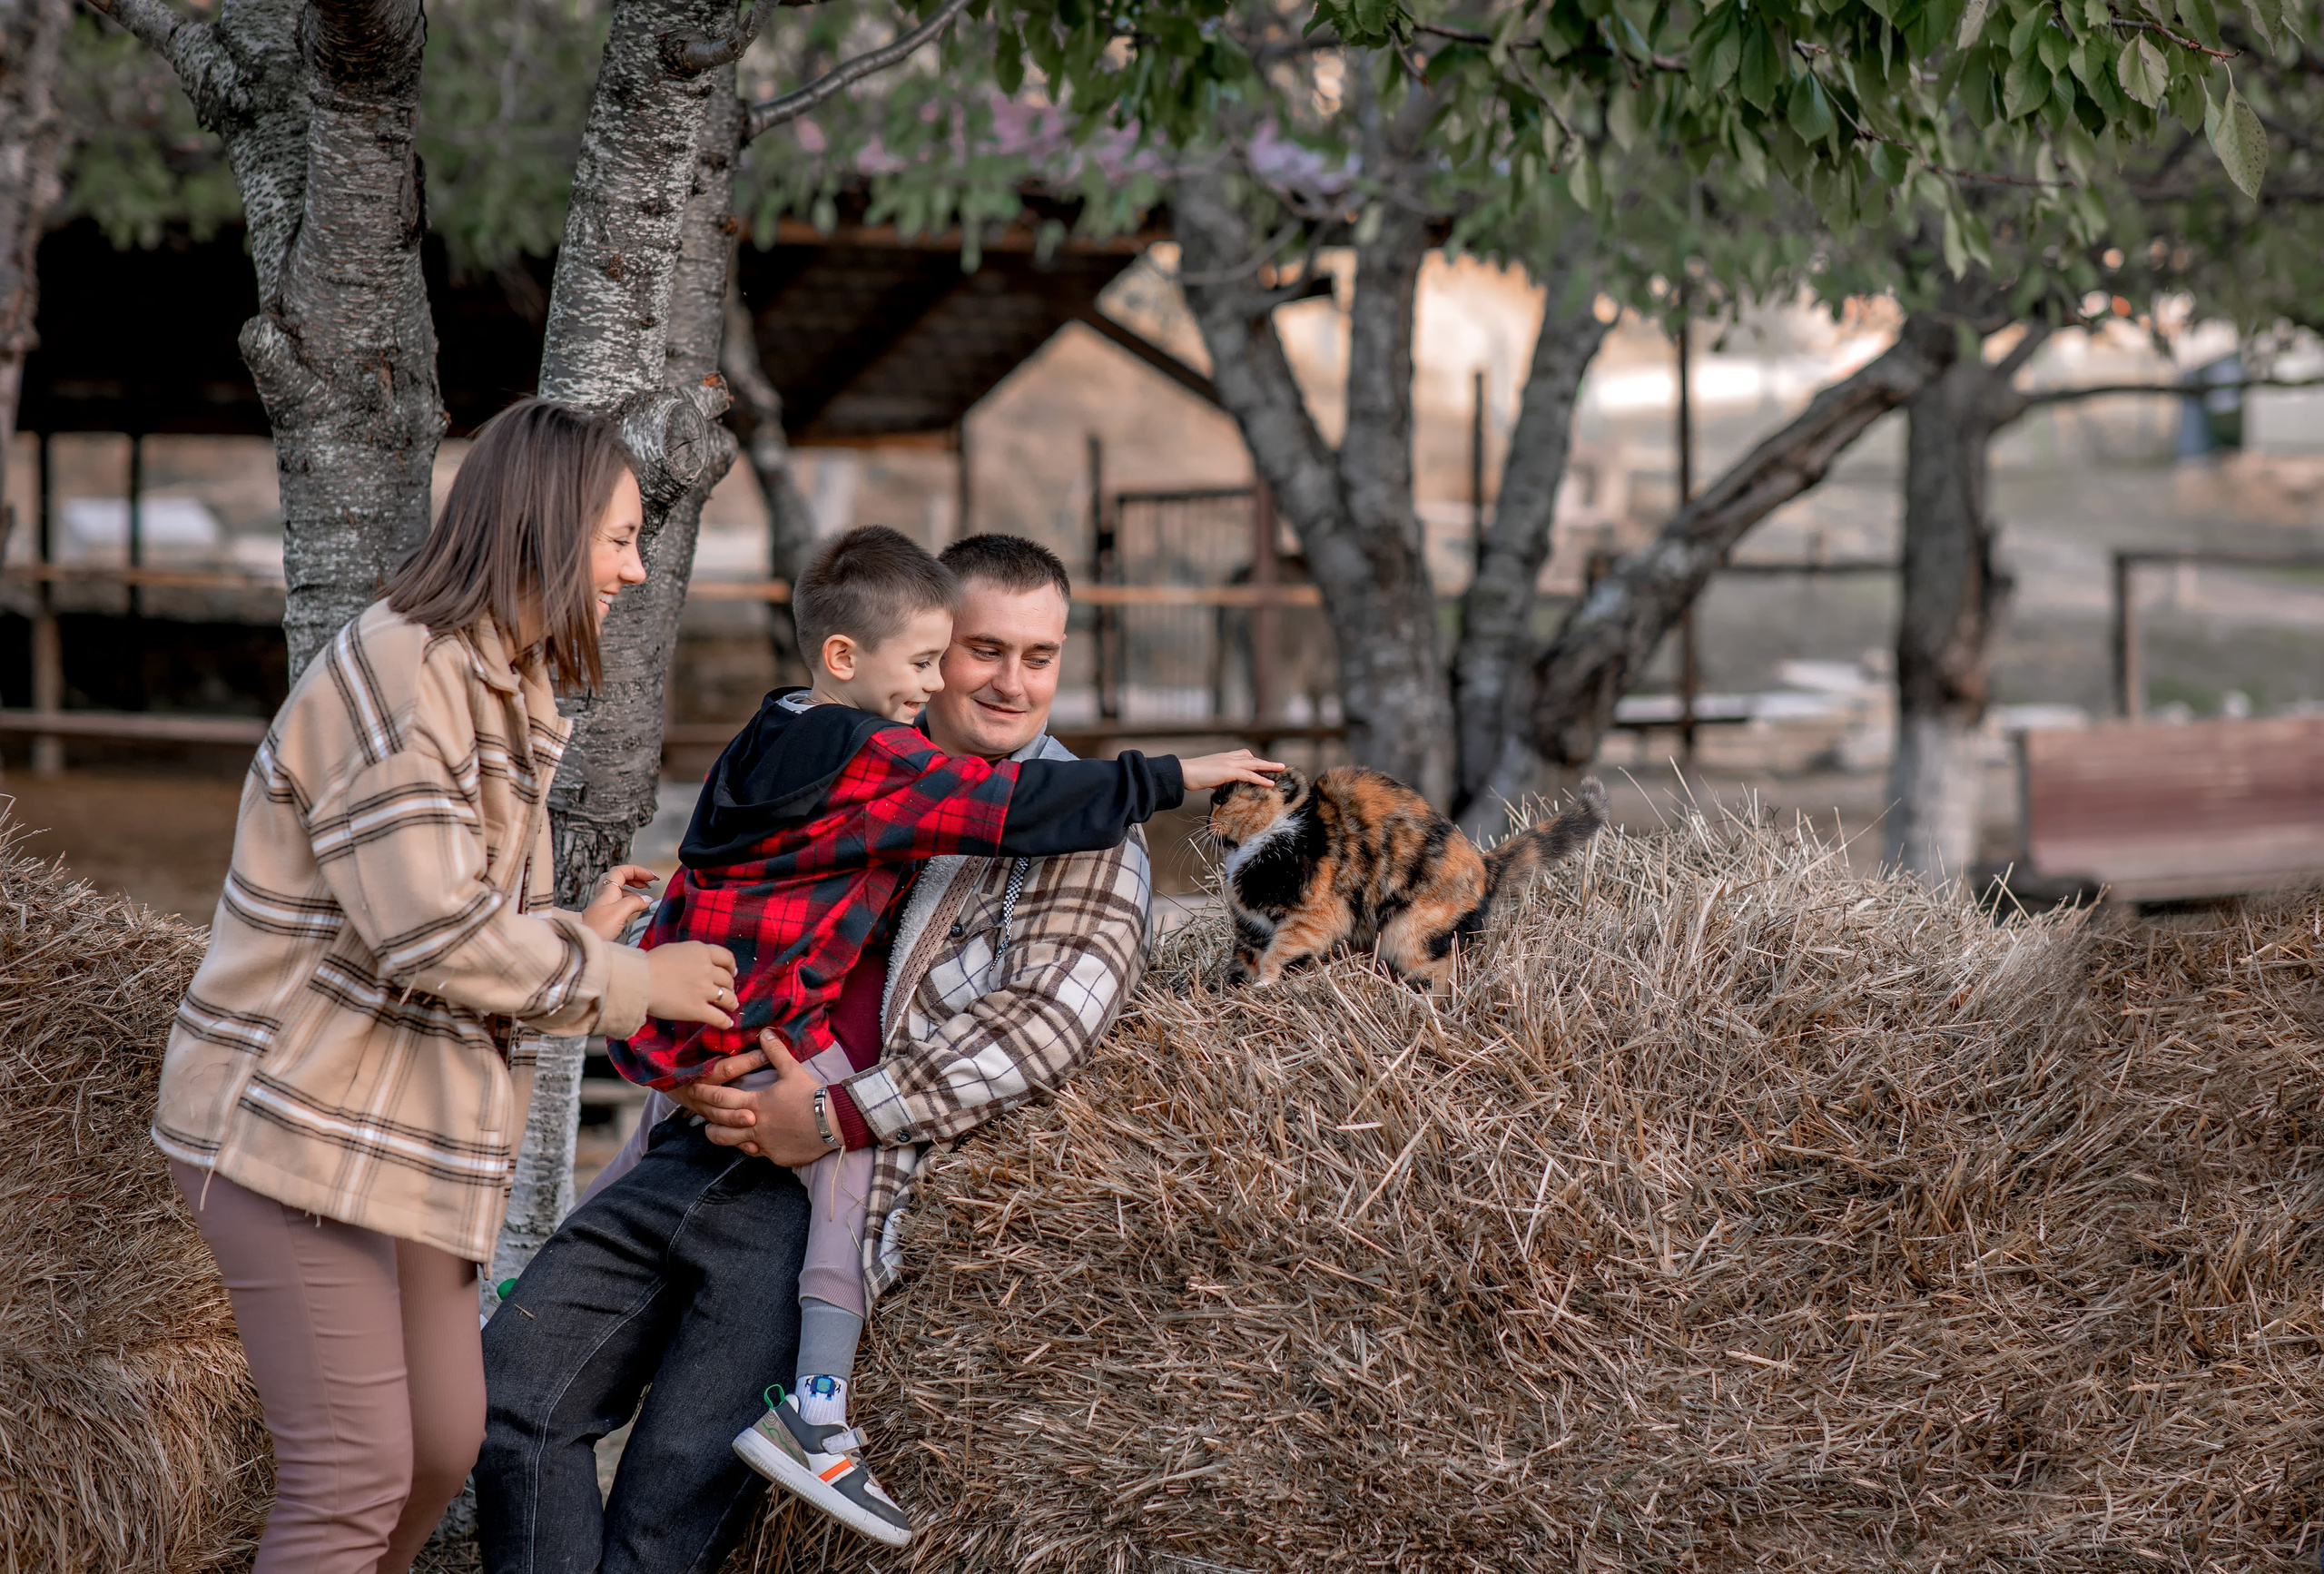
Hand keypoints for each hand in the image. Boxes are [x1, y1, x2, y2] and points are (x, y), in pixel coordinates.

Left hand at [580, 864, 657, 940]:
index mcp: (607, 890)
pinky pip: (619, 900)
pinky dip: (630, 899)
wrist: (581, 944)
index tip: (652, 877)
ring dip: (633, 888)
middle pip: (619, 876)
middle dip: (635, 876)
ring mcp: (603, 904)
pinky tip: (637, 907)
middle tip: (649, 882)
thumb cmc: (597, 928)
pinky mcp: (605, 915)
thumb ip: (634, 902)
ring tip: (645, 893)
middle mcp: (604, 894)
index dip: (638, 871)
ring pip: (619, 888)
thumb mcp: (619, 912)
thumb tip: (648, 900)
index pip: (622, 871)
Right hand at [646, 941, 737, 1027]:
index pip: (727, 958)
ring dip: (732, 1002)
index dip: (731, 967)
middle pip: (727, 979)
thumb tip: (698, 962)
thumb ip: (691, 955)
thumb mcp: (675, 949)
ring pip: (728, 998)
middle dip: (729, 986)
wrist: (637, 980)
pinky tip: (727, 1023)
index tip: (732, 972)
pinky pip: (719, 1018)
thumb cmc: (649, 963)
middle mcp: (707, 970)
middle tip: (725, 991)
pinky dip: (725, 1021)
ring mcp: (703, 990)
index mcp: (701, 952)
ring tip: (731, 1006)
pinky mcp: (697, 1009)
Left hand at [678, 1030, 832, 1165]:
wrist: (832, 1122)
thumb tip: (765, 1032)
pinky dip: (751, 1147)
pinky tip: (751, 1142)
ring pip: (731, 1144)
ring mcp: (763, 1144)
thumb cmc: (811, 1095)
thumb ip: (775, 1052)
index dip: (705, 1093)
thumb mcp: (792, 1070)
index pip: (721, 1098)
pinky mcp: (775, 1157)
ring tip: (717, 1130)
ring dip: (721, 1136)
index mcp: (755, 1103)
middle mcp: (754, 1126)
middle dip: (706, 1116)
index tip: (694, 1089)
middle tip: (698, 1110)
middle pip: (719, 1125)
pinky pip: (756, 1154)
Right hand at [1179, 749, 1285, 792]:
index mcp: (1224, 757)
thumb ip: (1218, 780)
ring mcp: (1230, 763)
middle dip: (1266, 762)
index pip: (1243, 756)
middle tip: (1279, 765)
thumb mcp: (1209, 777)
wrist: (1183, 772)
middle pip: (1252, 758)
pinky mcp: (1229, 771)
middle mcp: (1229, 757)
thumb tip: (1222, 787)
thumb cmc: (1192, 776)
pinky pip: (1249, 775)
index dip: (1254, 760)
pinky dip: (1261, 779)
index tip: (1262, 764)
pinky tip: (1270, 783)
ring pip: (1254, 764)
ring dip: (1269, 767)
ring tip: (1281, 769)